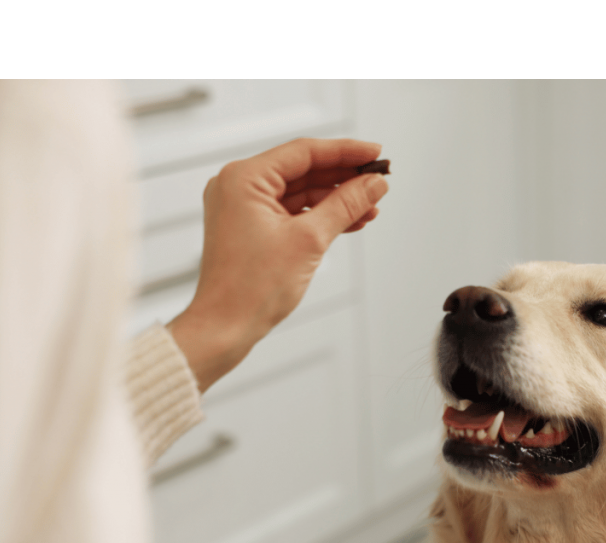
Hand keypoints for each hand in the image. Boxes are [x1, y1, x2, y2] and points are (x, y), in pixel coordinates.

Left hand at [167, 138, 388, 391]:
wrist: (225, 328)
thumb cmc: (251, 288)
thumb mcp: (309, 240)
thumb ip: (345, 205)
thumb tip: (374, 184)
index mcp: (244, 179)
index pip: (305, 153)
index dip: (346, 152)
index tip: (376, 154)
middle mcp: (239, 187)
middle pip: (304, 171)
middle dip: (344, 178)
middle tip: (379, 180)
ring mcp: (245, 209)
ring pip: (302, 193)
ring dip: (337, 200)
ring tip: (372, 206)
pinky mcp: (252, 229)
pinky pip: (294, 213)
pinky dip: (321, 216)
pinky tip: (352, 221)